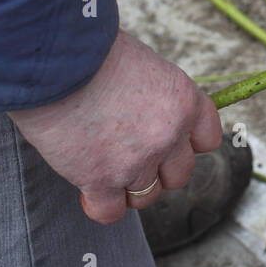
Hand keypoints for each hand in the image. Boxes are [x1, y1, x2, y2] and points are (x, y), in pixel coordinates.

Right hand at [8, 30, 222, 224]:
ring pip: (146, 196)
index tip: (166, 141)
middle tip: (128, 153)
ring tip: (103, 166)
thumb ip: (157, 98)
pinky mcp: (102, 181)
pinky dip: (99, 205)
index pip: (207, 140)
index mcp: (186, 102)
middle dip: (156, 169)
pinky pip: (111, 212)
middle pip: (179, 175)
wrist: (58, 62)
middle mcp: (170, 134)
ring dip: (126, 187)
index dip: (184, 144)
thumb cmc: (94, 54)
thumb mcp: (145, 66)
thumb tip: (151, 116)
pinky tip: (88, 189)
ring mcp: (138, 161)